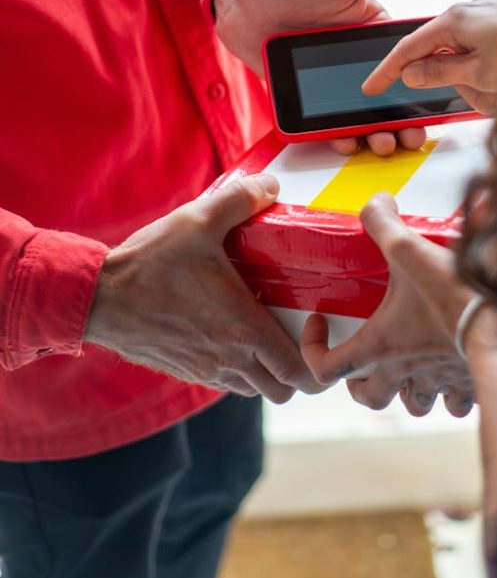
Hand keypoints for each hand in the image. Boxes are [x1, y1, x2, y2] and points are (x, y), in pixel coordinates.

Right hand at [85, 174, 322, 403]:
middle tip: (298, 334)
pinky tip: (232, 333)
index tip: (316, 329)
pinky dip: (239, 369)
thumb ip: (240, 200)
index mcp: (243, 329)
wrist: (98, 298)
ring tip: (266, 333)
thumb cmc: (150, 264)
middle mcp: (229, 359)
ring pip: (253, 390)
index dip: (317, 359)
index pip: (298, 373)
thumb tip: (271, 186)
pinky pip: (225, 383)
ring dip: (266, 371)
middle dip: (297, 370)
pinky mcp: (185, 370)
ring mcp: (205, 370)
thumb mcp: (199, 220)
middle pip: (282, 391)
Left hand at [214, 0, 443, 155]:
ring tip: (381, 143)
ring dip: (376, 134)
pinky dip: (339, 136)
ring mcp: (333, 82)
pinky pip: (327, 121)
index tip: (437, 102)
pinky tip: (347, 142)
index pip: (410, 62)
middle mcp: (359, 61)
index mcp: (376, 31)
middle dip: (404, 121)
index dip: (425, 84)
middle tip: (409, 137)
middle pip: (390, 98)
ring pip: (362, 115)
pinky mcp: (309, 97)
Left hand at [301, 193, 474, 417]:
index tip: (322, 322)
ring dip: (408, 390)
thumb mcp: (409, 249)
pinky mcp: (469, 383)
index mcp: (380, 346)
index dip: (313, 349)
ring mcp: (438, 382)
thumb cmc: (452, 293)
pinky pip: (455, 402)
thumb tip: (377, 201)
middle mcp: (404, 371)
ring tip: (412, 366)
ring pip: (414, 405)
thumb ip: (383, 222)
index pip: (326, 369)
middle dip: (361, 384)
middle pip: (369, 398)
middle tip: (364, 360)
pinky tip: (455, 368)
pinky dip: (451, 392)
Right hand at [362, 0, 496, 116]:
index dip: (387, 71)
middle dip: (463, 86)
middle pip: (443, 59)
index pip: (408, 48)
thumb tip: (411, 72)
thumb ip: (440, 73)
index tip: (371, 87)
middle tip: (490, 97)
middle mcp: (467, 13)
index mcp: (453, 20)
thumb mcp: (480, 73)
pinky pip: (489, 59)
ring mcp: (488, 18)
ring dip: (487, 85)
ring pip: (469, 63)